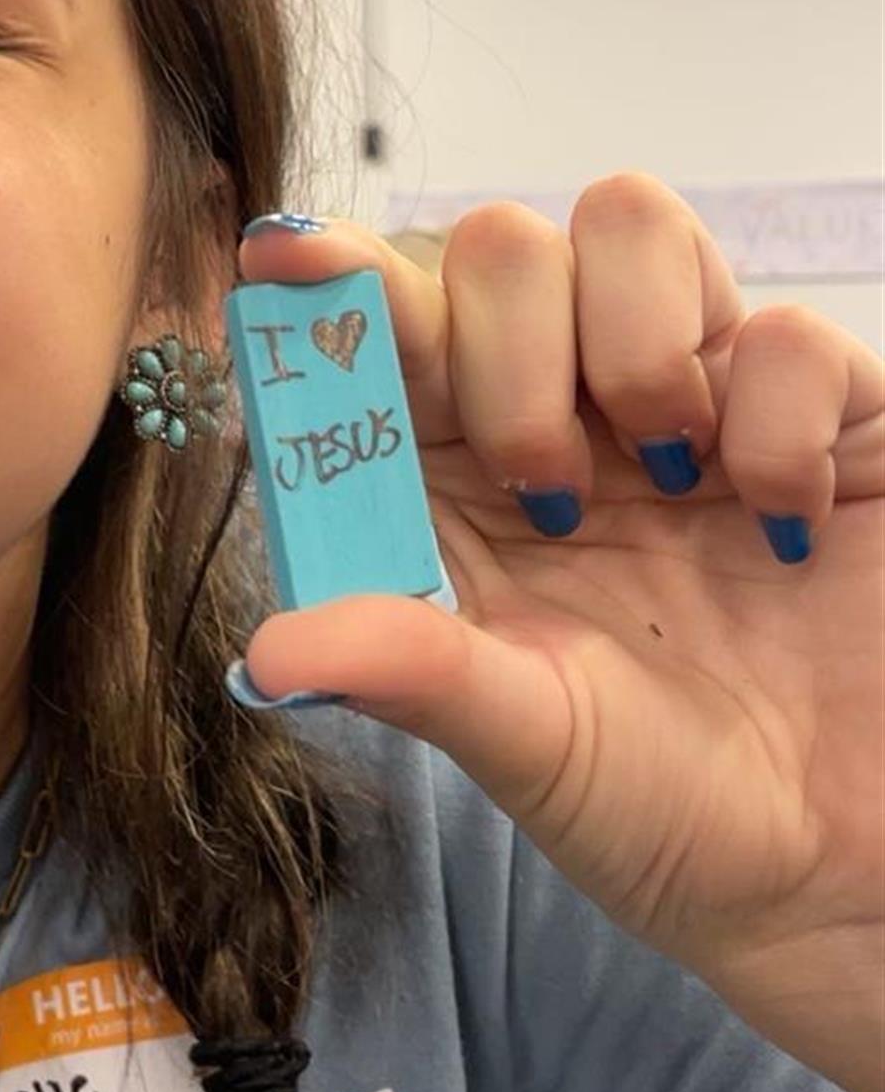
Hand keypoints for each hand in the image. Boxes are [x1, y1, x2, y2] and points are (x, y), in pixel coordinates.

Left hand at [235, 178, 884, 1091]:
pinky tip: (781, 525)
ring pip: (628, 220)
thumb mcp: (528, 749)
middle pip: (501, 246)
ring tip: (666, 479)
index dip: (334, 281)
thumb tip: (264, 650)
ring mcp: (697, 400)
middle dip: (509, 352)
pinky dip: (777, 422)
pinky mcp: (827, 413)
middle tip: (552, 500)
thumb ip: (411, 672)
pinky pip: (786, 328)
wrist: (844, 871)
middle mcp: (571, 417)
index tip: (286, 263)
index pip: (385, 333)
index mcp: (465, 484)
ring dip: (633, 342)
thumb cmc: (671, 813)